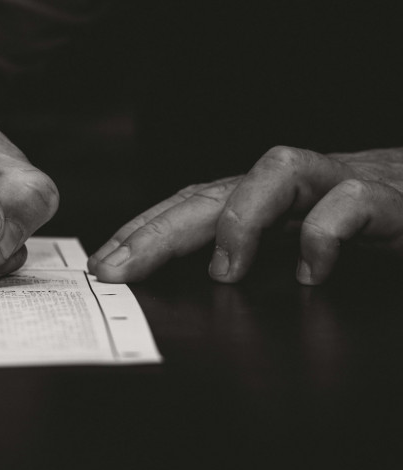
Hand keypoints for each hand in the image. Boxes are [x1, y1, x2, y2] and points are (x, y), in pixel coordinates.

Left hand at [88, 146, 402, 284]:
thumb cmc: (365, 222)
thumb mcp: (297, 243)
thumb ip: (252, 259)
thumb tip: (197, 292)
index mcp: (263, 199)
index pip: (189, 205)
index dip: (142, 230)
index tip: (102, 264)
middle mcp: (289, 186)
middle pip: (211, 192)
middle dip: (158, 230)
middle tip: (117, 269)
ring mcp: (336, 182)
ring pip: (277, 170)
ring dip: (241, 219)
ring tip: (224, 272)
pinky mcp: (387, 196)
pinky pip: (351, 201)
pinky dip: (325, 235)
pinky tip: (310, 274)